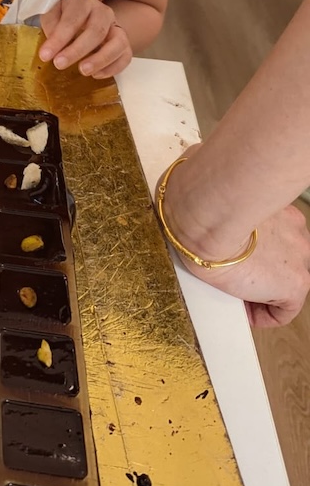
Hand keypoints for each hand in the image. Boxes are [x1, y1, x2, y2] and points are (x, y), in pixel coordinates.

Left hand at [39, 0, 132, 78]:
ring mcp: (117, 28)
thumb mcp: (53, 15)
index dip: (59, 39)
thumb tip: (51, 45)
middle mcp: (104, 13)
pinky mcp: (125, 45)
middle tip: (60, 64)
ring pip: (117, 43)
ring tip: (83, 71)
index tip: (45, 56)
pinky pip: (125, 57)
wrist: (87, 19)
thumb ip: (50, 26)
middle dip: (77, 50)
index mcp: (83, 3)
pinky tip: (96, 75)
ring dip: (100, 59)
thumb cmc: (66, 18)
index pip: (72, 20)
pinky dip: (113, 68)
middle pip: (96, 31)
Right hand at [162, 157, 309, 325]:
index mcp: (278, 212)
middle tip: (228, 269)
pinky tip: (242, 311)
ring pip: (280, 280)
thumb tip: (189, 171)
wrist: (205, 214)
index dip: (252, 250)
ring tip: (229, 287)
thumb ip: (211, 188)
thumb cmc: (199, 198)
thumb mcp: (207, 188)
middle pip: (278, 257)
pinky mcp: (293, 284)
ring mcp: (298, 258)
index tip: (232, 255)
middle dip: (256, 265)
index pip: (273, 237)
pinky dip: (263, 314)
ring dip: (257, 285)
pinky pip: (282, 310)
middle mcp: (295, 233)